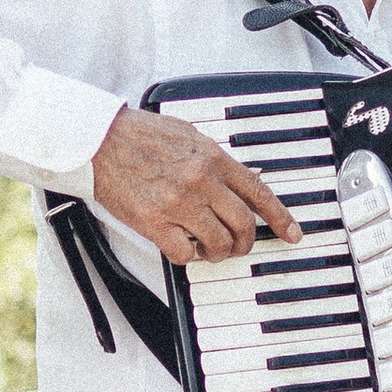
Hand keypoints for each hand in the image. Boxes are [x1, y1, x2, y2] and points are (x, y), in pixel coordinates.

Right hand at [88, 105, 301, 266]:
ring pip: (218, 243)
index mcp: (213, 158)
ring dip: (218, 253)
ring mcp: (178, 203)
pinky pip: (184, 254)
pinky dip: (187, 257)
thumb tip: (239, 176)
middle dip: (246, 242)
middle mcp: (201, 181)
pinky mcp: (154, 222)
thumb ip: (214, 157)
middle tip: (239, 246)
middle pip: (243, 223)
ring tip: (209, 250)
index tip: (291, 234)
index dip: (280, 217)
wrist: (100, 140)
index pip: (258, 192)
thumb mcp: (188, 134)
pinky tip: (181, 248)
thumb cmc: (140, 134)